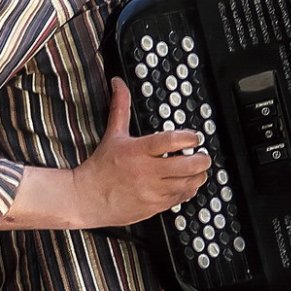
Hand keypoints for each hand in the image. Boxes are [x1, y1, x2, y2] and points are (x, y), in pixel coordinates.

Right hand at [72, 78, 211, 225]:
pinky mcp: (154, 206)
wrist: (87, 198)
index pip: (171, 141)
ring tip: (196, 170)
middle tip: (202, 155)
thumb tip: (118, 84)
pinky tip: (185, 184)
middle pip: (188, 165)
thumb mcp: (113, 134)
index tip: (194, 137)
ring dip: (198, 176)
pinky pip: (180, 198)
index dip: (190, 137)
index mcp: (137, 151)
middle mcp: (146, 172)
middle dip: (202, 159)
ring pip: (188, 183)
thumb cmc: (101, 167)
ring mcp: (152, 191)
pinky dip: (187, 190)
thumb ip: (120, 107)